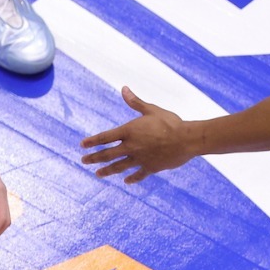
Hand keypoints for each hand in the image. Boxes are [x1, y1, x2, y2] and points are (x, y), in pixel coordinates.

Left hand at [80, 86, 195, 182]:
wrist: (188, 139)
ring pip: (120, 167)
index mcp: (129, 131)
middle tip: (83, 161)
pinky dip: (132, 178)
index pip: (104, 137)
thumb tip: (124, 88)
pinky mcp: (152, 167)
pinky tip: (126, 181)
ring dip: (108, 170)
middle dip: (94, 158)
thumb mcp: (151, 110)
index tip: (82, 145)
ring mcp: (141, 158)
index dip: (92, 142)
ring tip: (98, 174)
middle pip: (108, 154)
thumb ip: (135, 102)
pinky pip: (139, 175)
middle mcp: (131, 146)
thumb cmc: (170, 122)